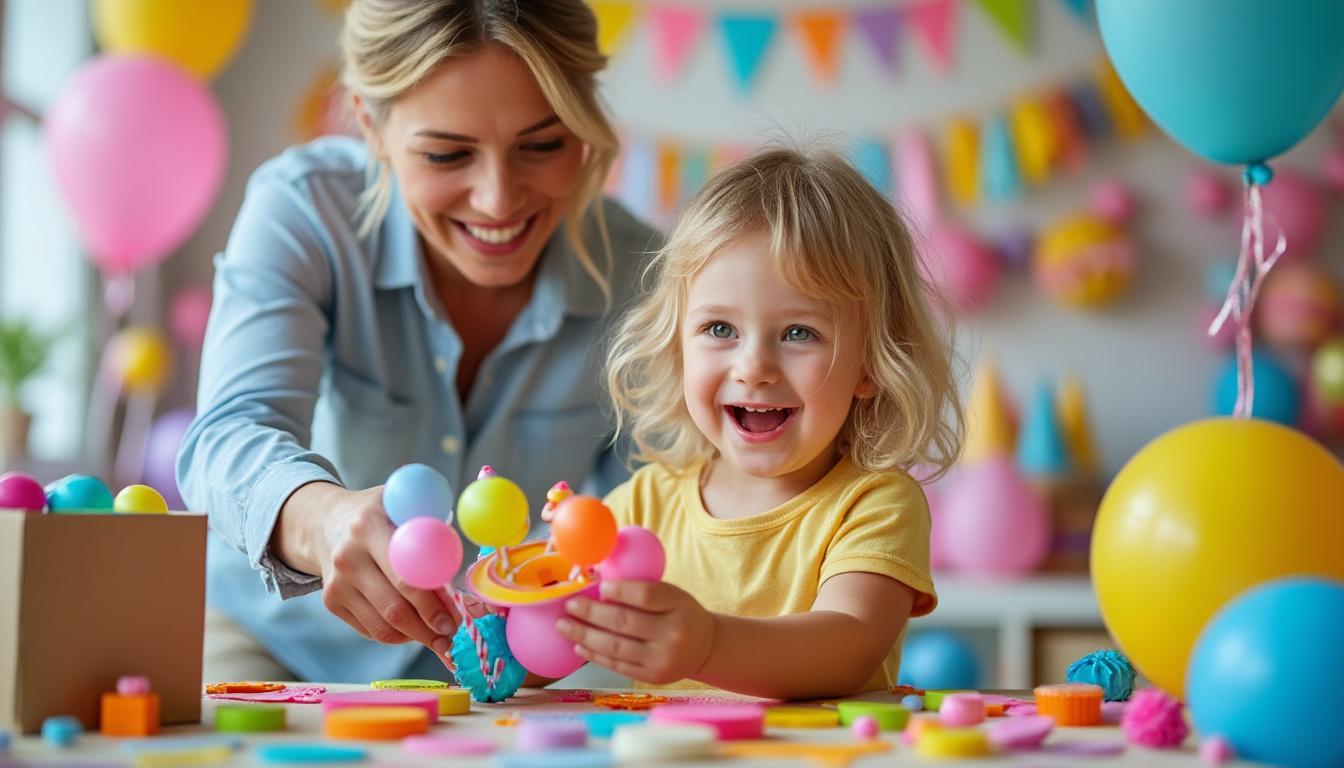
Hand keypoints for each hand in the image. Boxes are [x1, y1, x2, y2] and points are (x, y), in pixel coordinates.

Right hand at [271, 482, 461, 666]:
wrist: (328, 523)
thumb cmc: (380, 515)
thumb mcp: (403, 505)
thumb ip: (431, 529)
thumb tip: (456, 570)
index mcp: (370, 526)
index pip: (406, 573)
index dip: (433, 601)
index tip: (454, 619)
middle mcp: (348, 557)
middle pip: (394, 607)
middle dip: (428, 628)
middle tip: (450, 637)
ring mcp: (336, 583)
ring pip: (383, 626)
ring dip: (415, 637)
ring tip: (437, 638)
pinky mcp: (331, 601)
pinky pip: (371, 629)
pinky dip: (397, 636)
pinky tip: (412, 629)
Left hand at [557, 580, 714, 683]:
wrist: (704, 647)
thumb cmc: (679, 613)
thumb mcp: (672, 595)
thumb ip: (642, 590)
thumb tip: (597, 581)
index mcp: (679, 605)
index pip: (647, 596)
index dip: (621, 591)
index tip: (600, 586)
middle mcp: (673, 634)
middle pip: (625, 622)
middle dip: (591, 613)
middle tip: (569, 605)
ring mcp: (662, 659)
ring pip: (615, 647)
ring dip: (584, 634)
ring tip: (563, 624)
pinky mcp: (652, 677)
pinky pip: (617, 665)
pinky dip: (594, 654)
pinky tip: (578, 644)